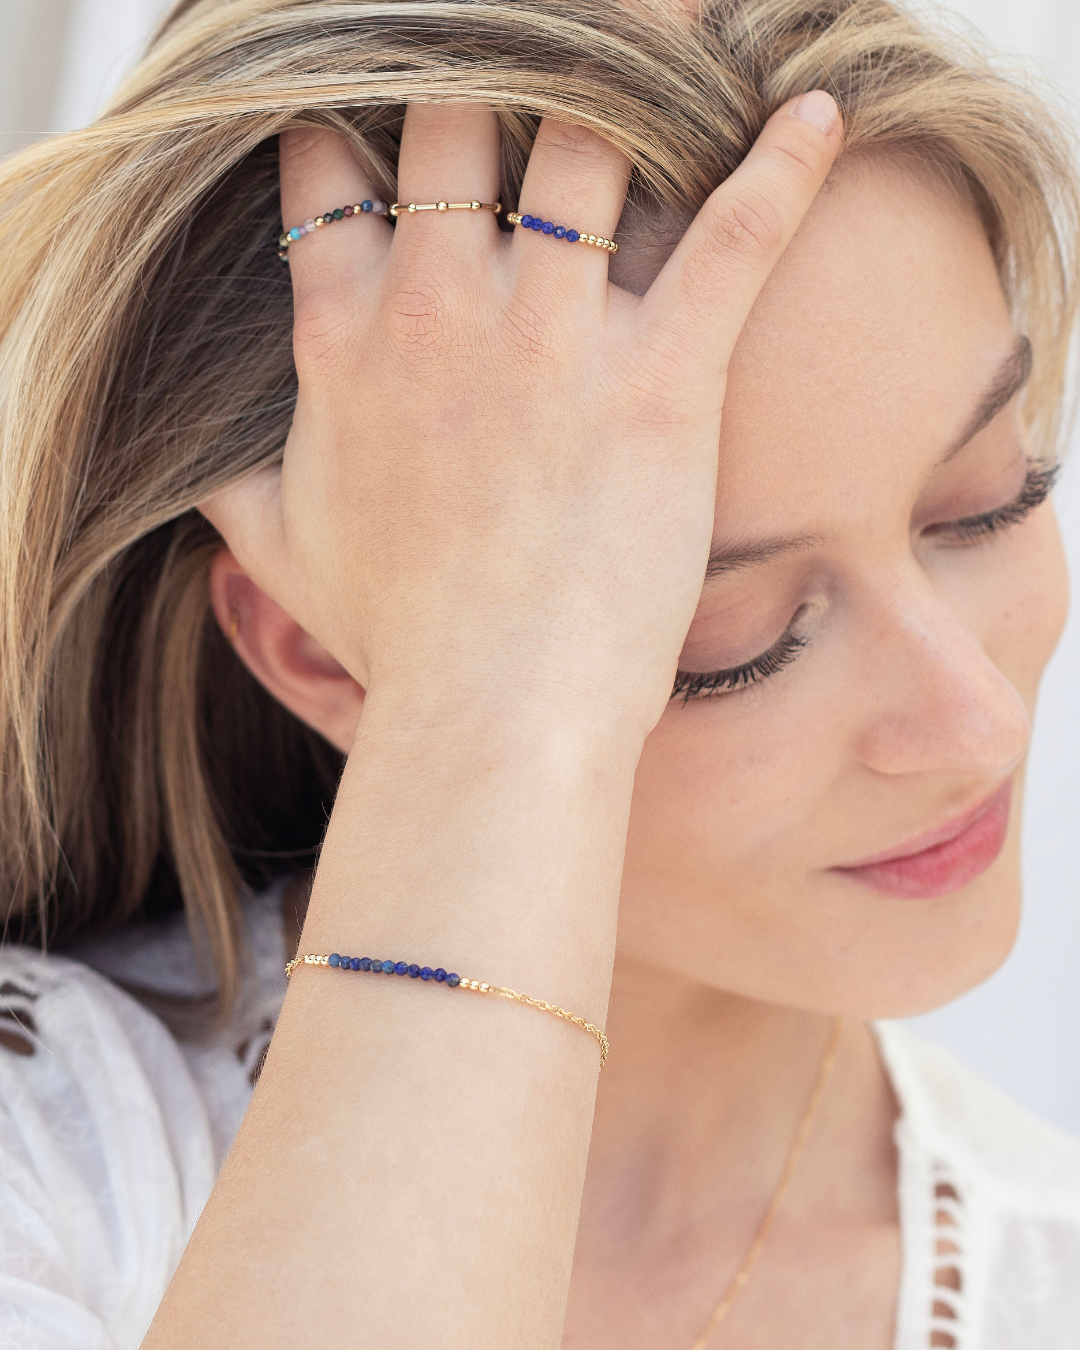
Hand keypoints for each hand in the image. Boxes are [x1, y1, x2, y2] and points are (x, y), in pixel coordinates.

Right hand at [202, 94, 840, 736]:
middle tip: (528, 75)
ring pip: (585, 143)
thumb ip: (233, 496)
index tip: (384, 127)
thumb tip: (195, 480)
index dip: (357, 132)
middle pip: (456, 126)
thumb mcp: (283, 559)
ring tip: (662, 49)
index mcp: (348, 344)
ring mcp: (553, 338)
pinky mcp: (660, 379)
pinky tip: (810, 113)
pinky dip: (782, 168)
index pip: (334, 178)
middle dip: (485, 82)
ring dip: (626, 84)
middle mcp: (441, 313)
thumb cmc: (396, 640)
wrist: (490, 710)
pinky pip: (733, 237)